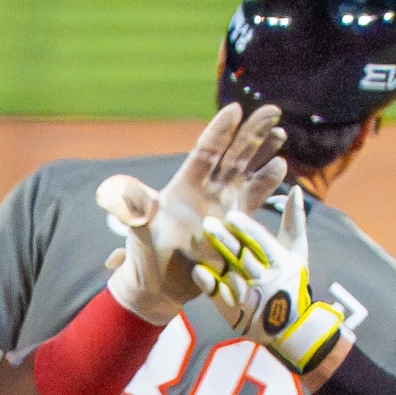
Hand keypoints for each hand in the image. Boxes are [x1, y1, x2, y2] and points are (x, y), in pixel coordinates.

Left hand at [97, 101, 286, 322]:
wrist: (161, 285)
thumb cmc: (146, 255)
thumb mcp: (138, 229)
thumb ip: (134, 209)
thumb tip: (114, 194)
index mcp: (185, 184)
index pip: (206, 151)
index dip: (220, 131)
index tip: (235, 109)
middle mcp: (207, 189)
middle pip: (233, 155)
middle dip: (252, 132)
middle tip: (272, 110)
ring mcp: (222, 205)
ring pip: (247, 172)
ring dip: (264, 153)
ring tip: (281, 132)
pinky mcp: (234, 224)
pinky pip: (253, 200)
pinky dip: (266, 184)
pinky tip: (280, 167)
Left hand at [194, 190, 346, 373]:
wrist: (290, 329)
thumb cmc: (292, 282)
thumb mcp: (297, 253)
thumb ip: (294, 222)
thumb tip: (295, 190)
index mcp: (282, 265)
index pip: (263, 244)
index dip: (247, 230)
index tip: (231, 216)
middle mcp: (267, 281)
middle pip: (244, 258)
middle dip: (226, 241)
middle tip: (207, 223)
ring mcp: (250, 298)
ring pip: (230, 275)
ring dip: (214, 259)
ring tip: (196, 242)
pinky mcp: (236, 312)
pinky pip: (220, 296)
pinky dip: (209, 284)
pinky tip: (197, 271)